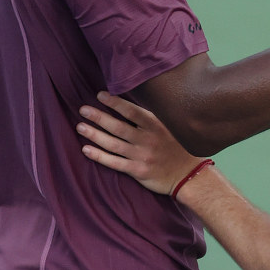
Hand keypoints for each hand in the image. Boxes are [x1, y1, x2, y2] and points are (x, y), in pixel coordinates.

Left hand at [77, 92, 205, 194]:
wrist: (189, 174)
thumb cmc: (177, 147)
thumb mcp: (170, 127)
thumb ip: (152, 117)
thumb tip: (130, 102)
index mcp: (155, 125)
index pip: (131, 111)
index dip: (114, 102)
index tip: (100, 95)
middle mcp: (147, 139)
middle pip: (118, 127)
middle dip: (99, 117)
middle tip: (83, 109)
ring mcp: (142, 156)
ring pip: (113, 144)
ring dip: (95, 135)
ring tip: (80, 127)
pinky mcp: (138, 171)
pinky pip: (115, 163)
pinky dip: (99, 156)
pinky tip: (86, 150)